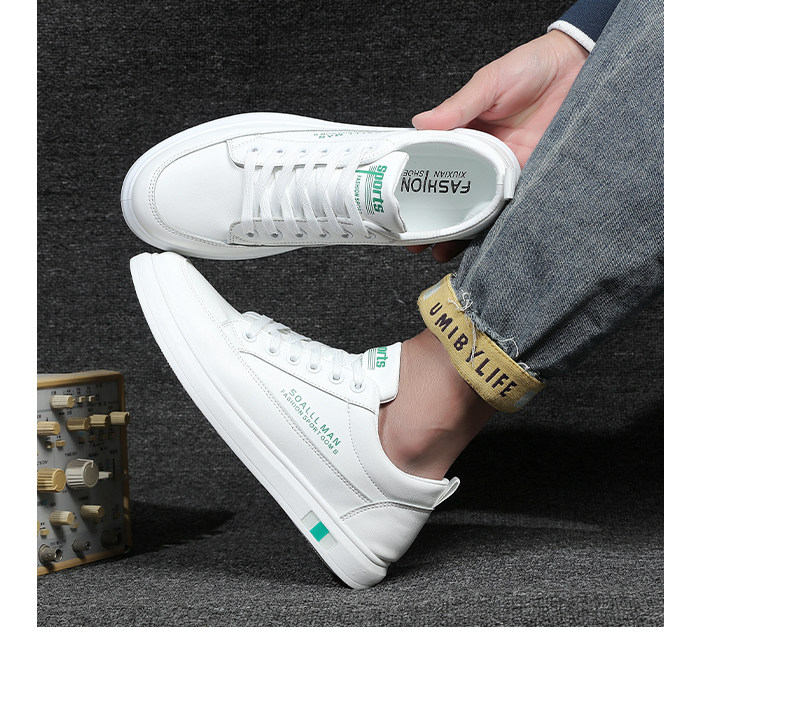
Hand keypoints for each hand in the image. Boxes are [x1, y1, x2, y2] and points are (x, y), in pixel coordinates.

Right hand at [408, 30, 588, 261]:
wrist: (579, 67)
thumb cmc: (532, 66)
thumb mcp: (489, 83)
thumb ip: (458, 106)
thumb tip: (420, 122)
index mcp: (466, 133)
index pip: (434, 163)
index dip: (415, 186)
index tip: (396, 206)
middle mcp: (483, 157)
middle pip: (452, 194)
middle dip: (433, 220)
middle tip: (415, 242)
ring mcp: (506, 171)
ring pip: (478, 207)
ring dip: (460, 232)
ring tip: (440, 251)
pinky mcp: (530, 178)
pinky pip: (511, 207)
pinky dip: (497, 226)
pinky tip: (479, 244)